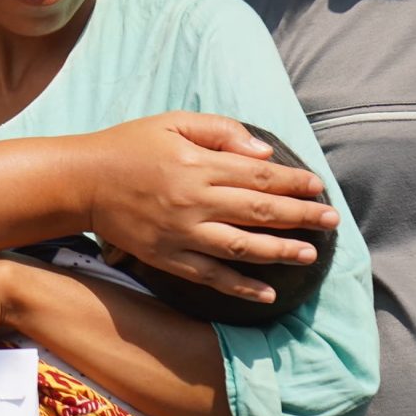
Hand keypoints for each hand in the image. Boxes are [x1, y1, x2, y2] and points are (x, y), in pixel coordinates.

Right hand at [82, 114, 337, 302]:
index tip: (319, 187)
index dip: (295, 181)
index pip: (261, 175)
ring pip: (243, 246)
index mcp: (200, 163)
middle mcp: (196, 200)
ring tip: (310, 255)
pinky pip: (211, 276)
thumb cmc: (130, 146)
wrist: (84, 182)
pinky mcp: (168, 257)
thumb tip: (263, 153)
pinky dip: (240, 286)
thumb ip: (221, 131)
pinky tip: (267, 293)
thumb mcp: (174, 122)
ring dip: (280, 251)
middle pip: (260, 210)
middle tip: (331, 221)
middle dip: (301, 216)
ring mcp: (183, 233)